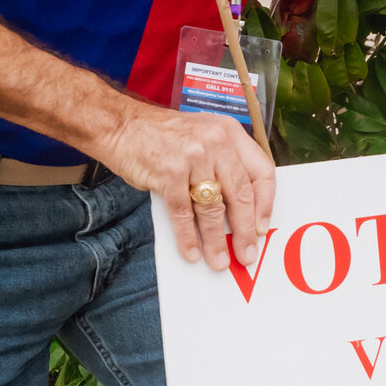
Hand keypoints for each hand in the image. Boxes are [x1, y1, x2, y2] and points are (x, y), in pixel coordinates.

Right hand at [104, 104, 276, 270]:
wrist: (120, 124)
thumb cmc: (162, 135)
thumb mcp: (203, 136)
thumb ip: (224, 164)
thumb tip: (239, 211)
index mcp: (230, 133)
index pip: (262, 172)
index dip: (265, 204)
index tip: (262, 228)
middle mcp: (216, 142)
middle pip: (241, 195)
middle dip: (245, 231)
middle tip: (247, 254)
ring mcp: (192, 157)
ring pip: (213, 209)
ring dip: (217, 240)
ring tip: (219, 261)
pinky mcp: (169, 173)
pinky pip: (183, 213)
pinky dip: (188, 237)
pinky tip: (192, 252)